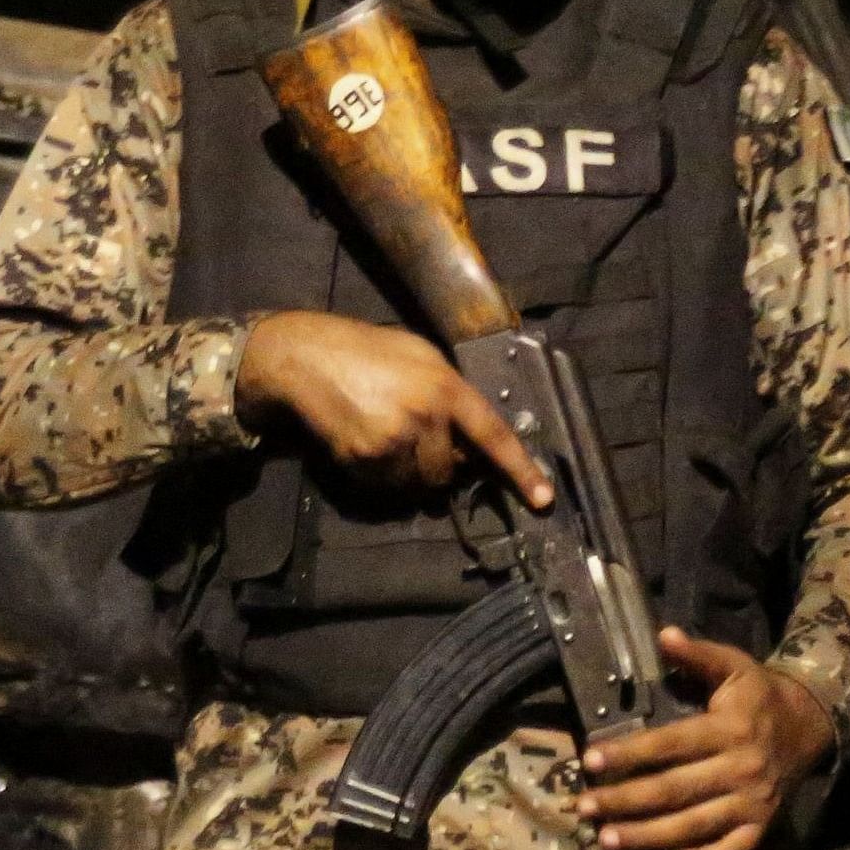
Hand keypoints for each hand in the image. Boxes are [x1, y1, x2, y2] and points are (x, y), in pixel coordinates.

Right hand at [233, 311, 552, 506]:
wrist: (305, 358)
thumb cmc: (365, 351)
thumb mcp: (419, 356)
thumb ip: (449, 390)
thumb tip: (469, 432)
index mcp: (446, 387)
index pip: (494, 435)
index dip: (521, 470)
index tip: (543, 499)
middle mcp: (425, 416)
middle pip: (448, 472)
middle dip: (438, 466)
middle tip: (415, 442)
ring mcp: (393, 441)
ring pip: (416, 483)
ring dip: (406, 472)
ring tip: (384, 435)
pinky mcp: (363, 459)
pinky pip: (383, 485)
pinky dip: (377, 474)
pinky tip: (363, 442)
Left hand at [574, 628, 831, 849]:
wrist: (811, 725)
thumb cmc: (759, 696)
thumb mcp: (733, 666)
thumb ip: (697, 654)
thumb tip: (663, 634)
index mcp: (729, 729)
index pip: (670, 744)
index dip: (629, 753)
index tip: (589, 759)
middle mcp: (741, 769)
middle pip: (674, 791)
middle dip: (624, 801)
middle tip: (583, 807)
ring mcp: (753, 803)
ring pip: (694, 826)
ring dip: (648, 837)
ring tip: (606, 840)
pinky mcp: (762, 826)